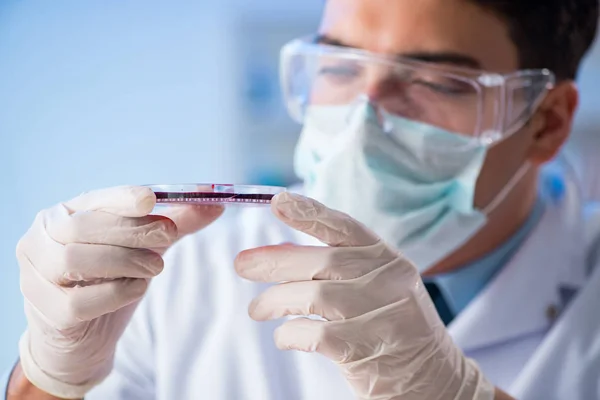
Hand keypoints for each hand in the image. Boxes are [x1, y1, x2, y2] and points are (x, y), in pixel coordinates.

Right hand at [16, 186, 222, 398]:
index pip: (92, 200)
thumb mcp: (143, 247)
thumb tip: (215, 202)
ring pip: (78, 260)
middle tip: (169, 238)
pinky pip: (79, 301)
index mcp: (64, 215)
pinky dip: (115, 293)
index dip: (121, 198)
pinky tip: (135, 289)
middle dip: (133, 231)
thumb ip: (175, 223)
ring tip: (155, 269)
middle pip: (84, 227)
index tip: (151, 200)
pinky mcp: (45, 312)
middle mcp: (41, 240)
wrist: (82, 338)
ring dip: (126, 261)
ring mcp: (35, 276)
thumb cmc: (109, 282)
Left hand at [235, 192, 493, 399]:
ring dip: (276, 301)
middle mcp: (390, 281)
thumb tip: (276, 253)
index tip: (278, 201)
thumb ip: (336, 268)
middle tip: (242, 264)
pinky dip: (290, 334)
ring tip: (257, 309)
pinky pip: (315, 335)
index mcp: (389, 259)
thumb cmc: (390, 326)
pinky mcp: (369, 351)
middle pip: (322, 262)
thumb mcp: (375, 287)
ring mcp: (383, 316)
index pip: (346, 227)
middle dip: (275, 262)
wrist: (432, 380)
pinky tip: (284, 336)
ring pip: (314, 297)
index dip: (309, 212)